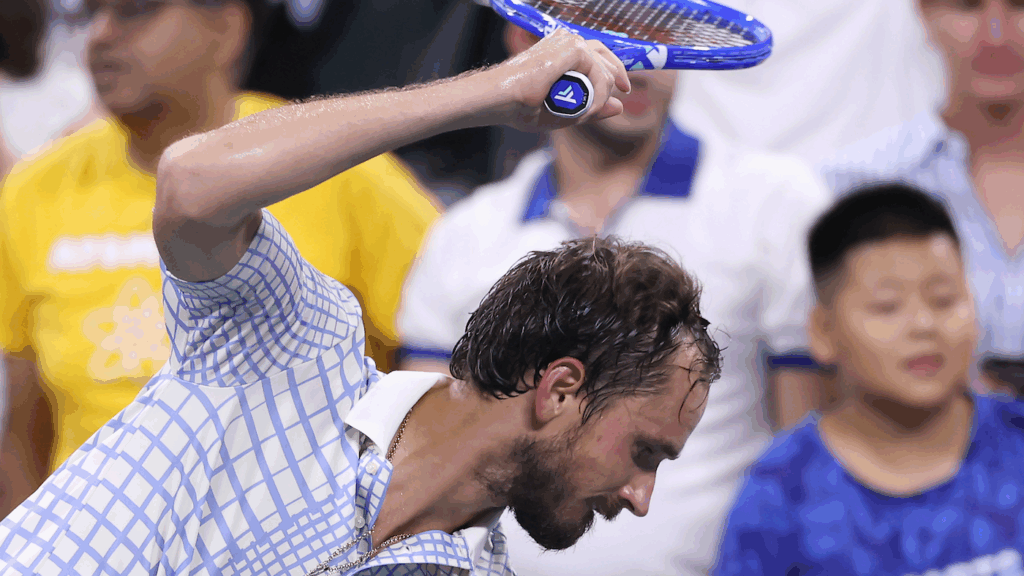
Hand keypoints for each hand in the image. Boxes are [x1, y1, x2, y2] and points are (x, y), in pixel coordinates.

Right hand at [478, 29, 630, 131]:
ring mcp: (570, 42)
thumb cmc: (521, 106)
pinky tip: (586, 106)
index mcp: (562, 50)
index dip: (615, 69)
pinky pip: (598, 74)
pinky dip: (596, 94)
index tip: (624, 89)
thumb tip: (620, 106)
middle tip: (622, 93)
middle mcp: (567, 41)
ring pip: (604, 69)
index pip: (598, 52)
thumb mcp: (565, 112)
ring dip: (599, 95)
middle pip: (606, 55)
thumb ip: (593, 108)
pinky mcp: (572, 48)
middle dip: (615, 78)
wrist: (501, 100)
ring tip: (585, 111)